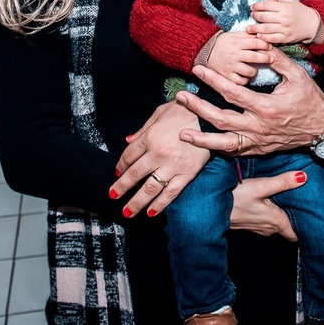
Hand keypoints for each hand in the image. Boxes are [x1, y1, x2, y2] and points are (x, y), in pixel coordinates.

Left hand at [111, 101, 209, 217]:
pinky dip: (160, 204)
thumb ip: (143, 128)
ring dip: (136, 202)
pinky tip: (151, 213)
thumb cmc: (185, 111)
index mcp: (150, 137)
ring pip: (150, 188)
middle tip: (113, 196)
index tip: (117, 173)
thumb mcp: (160, 113)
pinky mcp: (187, 174)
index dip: (120, 166)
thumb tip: (128, 140)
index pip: (129, 156)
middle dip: (121, 187)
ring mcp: (172, 166)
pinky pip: (171, 193)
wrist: (211, 118)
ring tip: (127, 212)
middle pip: (134, 174)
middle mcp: (158, 154)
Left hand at [176, 47, 323, 155]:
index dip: (213, 80)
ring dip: (201, 139)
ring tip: (182, 133)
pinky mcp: (258, 150)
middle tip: (181, 97)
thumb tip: (260, 41)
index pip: (232, 92)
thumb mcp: (297, 75)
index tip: (198, 70)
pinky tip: (203, 143)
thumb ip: (277, 59)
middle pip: (220, 119)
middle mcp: (258, 127)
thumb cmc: (310, 99)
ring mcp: (257, 142)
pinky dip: (218, 148)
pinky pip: (234, 152)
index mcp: (265, 107)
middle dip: (198, 107)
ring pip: (224, 143)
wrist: (323, 127)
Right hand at [206, 31, 271, 85]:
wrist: (204, 50)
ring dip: (255, 71)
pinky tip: (245, 76)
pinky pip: (240, 81)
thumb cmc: (223, 42)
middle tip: (271, 59)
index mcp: (237, 43)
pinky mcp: (227, 75)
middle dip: (266, 58)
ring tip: (254, 69)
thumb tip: (262, 35)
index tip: (270, 47)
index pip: (256, 42)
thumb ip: (248, 36)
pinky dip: (245, 80)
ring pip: (250, 71)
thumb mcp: (234, 35)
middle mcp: (235, 54)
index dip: (265, 44)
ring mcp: (231, 66)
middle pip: (255, 57)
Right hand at [230, 170, 305, 241]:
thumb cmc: (235, 198)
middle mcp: (268, 228)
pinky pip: (265, 221)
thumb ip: (282, 182)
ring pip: (275, 224)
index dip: (305, 229)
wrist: (211, 207)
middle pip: (286, 227)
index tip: (312, 220)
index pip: (295, 234)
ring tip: (287, 201)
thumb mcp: (261, 186)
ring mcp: (258, 228)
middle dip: (294, 218)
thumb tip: (304, 177)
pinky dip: (270, 214)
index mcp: (276, 221)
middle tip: (302, 204)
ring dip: (281, 215)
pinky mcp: (249, 224)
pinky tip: (268, 202)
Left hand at [248, 0, 320, 44]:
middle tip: (251, 16)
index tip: (252, 7)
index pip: (266, 5)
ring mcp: (285, 29)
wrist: (312, 24)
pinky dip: (264, 37)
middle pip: (264, 16)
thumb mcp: (290, 1)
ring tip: (248, 28)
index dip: (257, 5)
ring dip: (255, 28)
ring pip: (265, 28)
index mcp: (285, 7)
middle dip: (254, 16)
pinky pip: (272, 38)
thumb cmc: (300, 11)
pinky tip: (258, 36)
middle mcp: (284, 17)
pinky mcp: (286, 38)